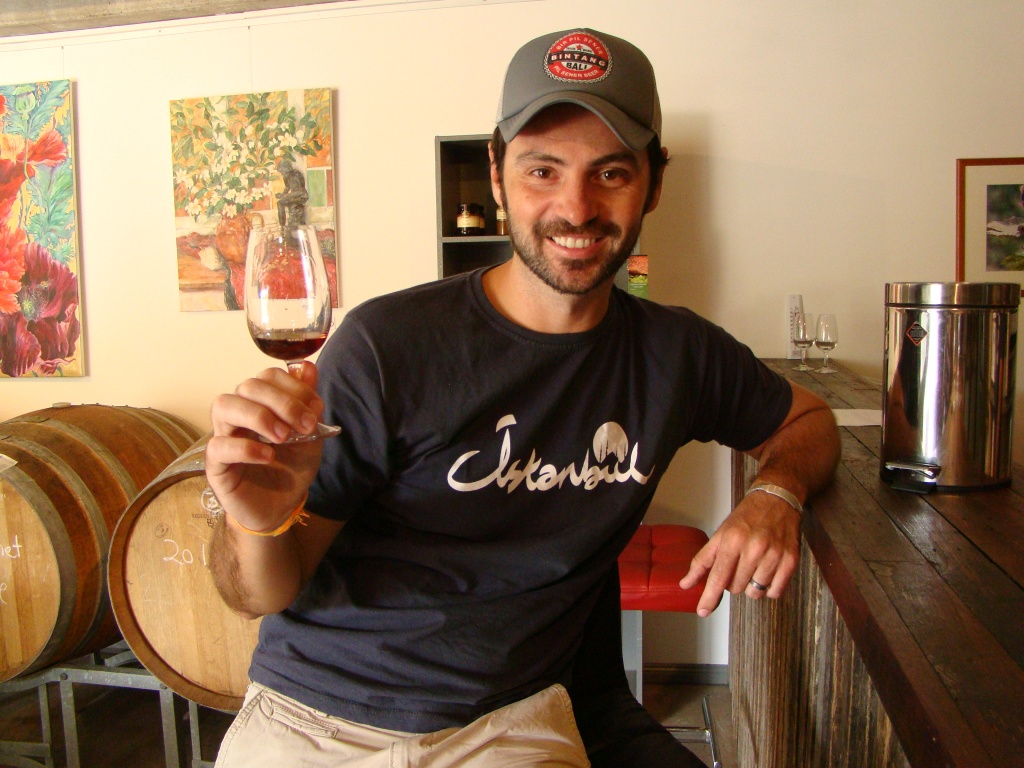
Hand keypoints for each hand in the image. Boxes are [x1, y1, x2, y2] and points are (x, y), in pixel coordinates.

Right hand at [205, 361, 324, 531]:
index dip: (293, 387)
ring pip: (224, 405)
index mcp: (260, 403)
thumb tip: (308, 367)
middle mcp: (238, 414)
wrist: (281, 507)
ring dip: (258, 416)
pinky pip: (219, 446)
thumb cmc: (291, 468)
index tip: (315, 410)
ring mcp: (223, 436)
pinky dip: (246, 447)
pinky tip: (268, 456)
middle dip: (281, 402)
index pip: (267, 376)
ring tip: (282, 437)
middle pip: (247, 386)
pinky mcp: (215, 464)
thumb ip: (309, 404)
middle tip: (304, 425)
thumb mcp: (311, 436)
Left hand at [678, 491, 800, 616]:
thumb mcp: (721, 533)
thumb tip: (686, 583)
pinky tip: (766, 572)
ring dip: (751, 586)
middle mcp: (754, 548)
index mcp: (732, 540)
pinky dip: (768, 588)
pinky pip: (775, 592)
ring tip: (753, 566)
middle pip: (736, 587)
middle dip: (733, 582)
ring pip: (755, 592)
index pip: (718, 576)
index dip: (709, 597)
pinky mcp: (790, 561)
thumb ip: (703, 561)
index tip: (703, 611)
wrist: (777, 499)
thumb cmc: (747, 517)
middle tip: (738, 564)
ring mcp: (774, 555)